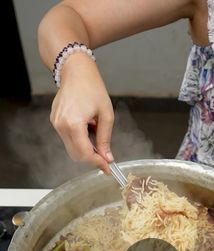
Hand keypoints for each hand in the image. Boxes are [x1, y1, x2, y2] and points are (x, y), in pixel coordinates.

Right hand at [50, 54, 113, 172]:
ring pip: (72, 149)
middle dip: (92, 159)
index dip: (98, 163)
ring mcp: (55, 123)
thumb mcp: (106, 114)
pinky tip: (87, 127)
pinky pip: (67, 139)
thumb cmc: (91, 86)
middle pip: (77, 155)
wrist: (75, 70)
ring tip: (95, 131)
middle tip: (105, 156)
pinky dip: (79, 140)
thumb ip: (105, 138)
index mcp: (74, 124)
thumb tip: (107, 157)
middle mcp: (61, 125)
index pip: (85, 154)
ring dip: (85, 148)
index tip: (108, 168)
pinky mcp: (54, 121)